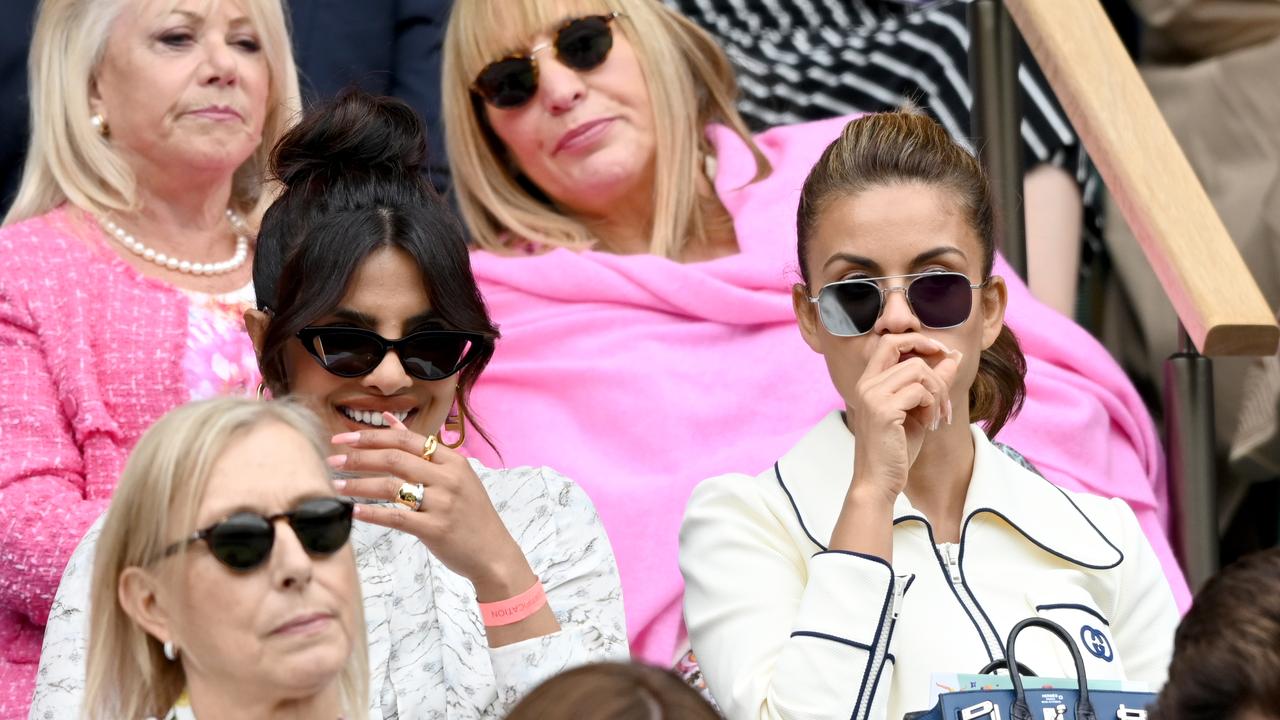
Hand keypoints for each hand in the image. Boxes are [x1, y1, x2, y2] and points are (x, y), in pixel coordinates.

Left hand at [329, 413, 535, 599]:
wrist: (493, 552)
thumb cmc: (470, 512)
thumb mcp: (454, 474)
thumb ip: (422, 447)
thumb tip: (389, 419)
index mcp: (452, 460)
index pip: (406, 439)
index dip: (371, 436)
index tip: (344, 439)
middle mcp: (448, 477)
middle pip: (394, 458)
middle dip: (358, 457)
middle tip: (332, 459)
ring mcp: (442, 503)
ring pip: (391, 486)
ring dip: (358, 485)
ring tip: (336, 485)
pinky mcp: (436, 529)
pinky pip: (396, 518)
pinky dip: (372, 513)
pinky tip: (355, 511)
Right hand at [848, 333, 961, 503]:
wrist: (879, 481)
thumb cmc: (896, 449)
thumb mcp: (918, 410)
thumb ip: (932, 382)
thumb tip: (953, 355)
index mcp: (869, 382)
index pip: (890, 342)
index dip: (918, 341)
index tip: (941, 353)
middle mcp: (866, 384)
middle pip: (912, 357)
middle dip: (938, 376)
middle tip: (944, 402)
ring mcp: (872, 395)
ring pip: (919, 371)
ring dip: (938, 394)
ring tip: (936, 417)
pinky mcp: (883, 409)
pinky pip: (920, 391)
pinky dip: (932, 407)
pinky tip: (928, 425)